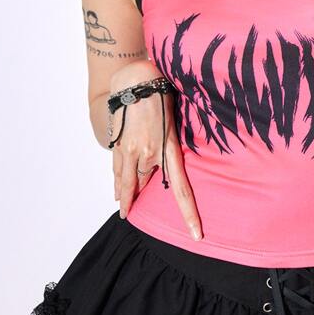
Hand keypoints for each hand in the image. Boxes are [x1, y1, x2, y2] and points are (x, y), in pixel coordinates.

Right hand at [109, 62, 202, 240]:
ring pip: (127, 182)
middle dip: (143, 199)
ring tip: (125, 213)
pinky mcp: (118, 145)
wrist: (136, 80)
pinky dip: (118, 183)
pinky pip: (117, 170)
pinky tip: (118, 194)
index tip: (196, 233)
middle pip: (145, 185)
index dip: (188, 214)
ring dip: (126, 198)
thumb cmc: (161, 95)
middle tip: (142, 218)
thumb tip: (170, 158)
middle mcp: (148, 155)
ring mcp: (130, 151)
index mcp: (168, 150)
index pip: (180, 190)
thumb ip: (171, 144)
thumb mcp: (174, 121)